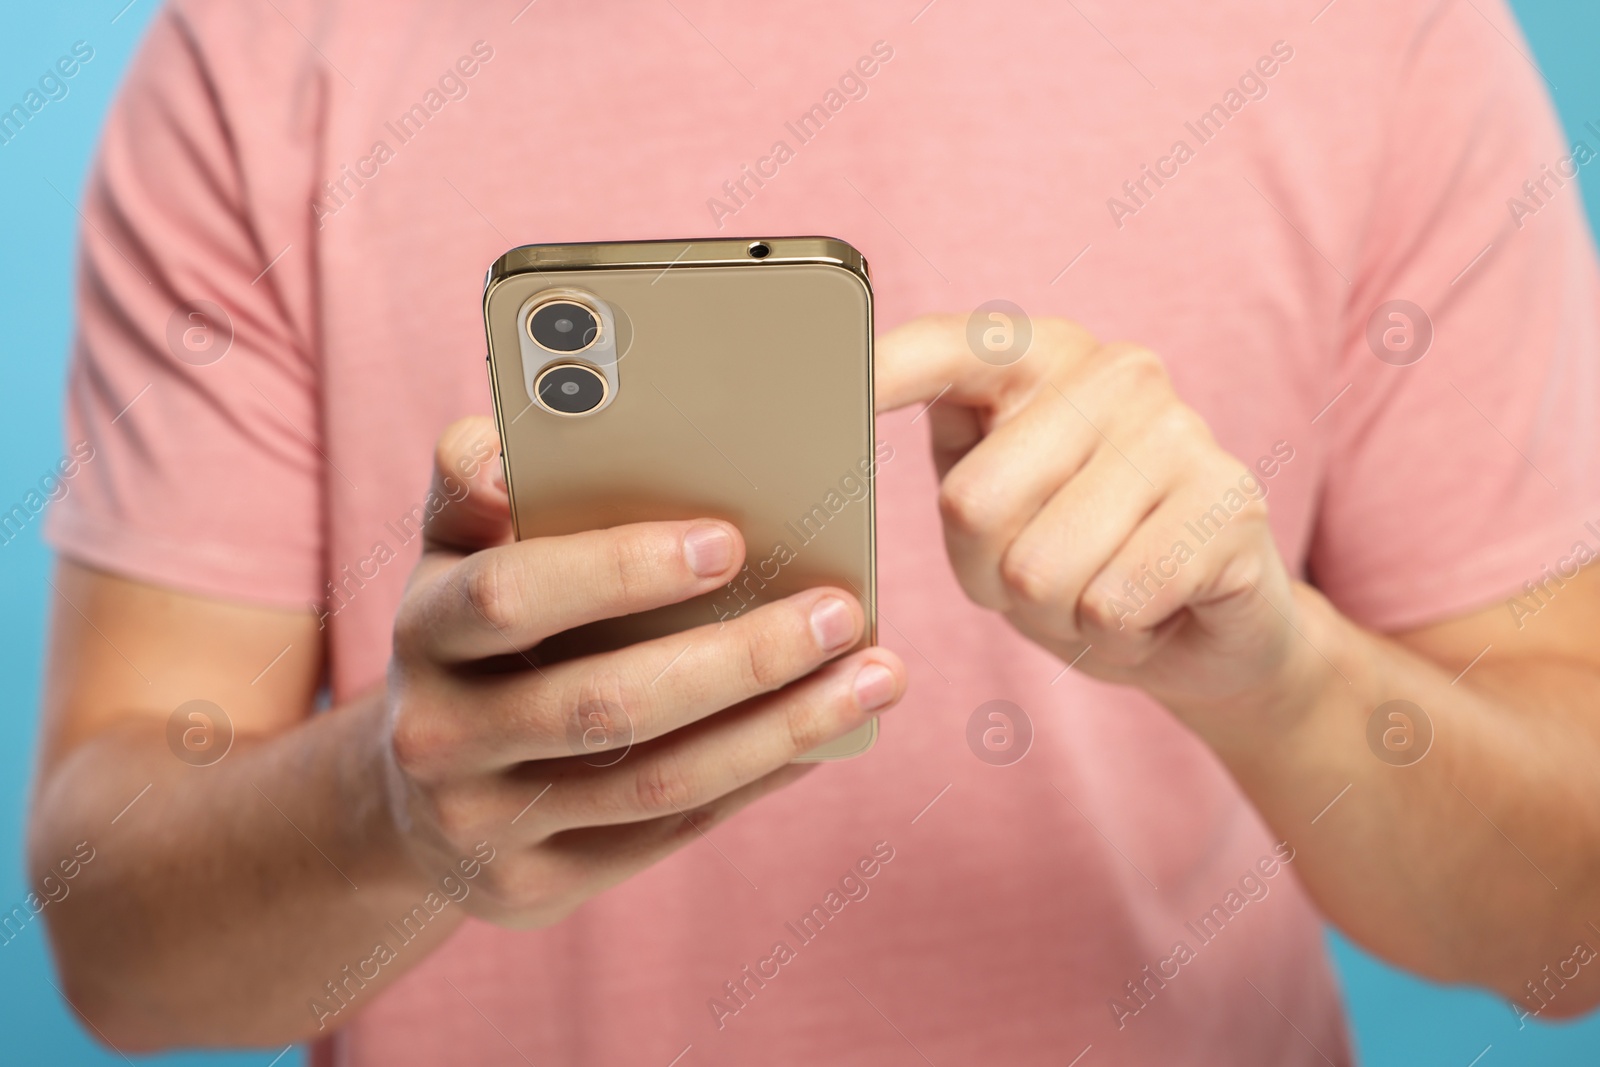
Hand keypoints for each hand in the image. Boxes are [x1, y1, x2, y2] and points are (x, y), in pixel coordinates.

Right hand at [378, 417, 905, 926]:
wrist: (416, 796)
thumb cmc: (470, 635)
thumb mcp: (454, 554)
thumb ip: (475, 485)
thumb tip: (506, 451)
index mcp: (423, 631)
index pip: (509, 595)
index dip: (618, 568)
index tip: (731, 541)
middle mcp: (439, 737)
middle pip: (605, 705)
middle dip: (739, 659)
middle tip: (840, 613)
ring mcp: (484, 826)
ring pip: (655, 782)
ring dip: (780, 730)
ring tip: (876, 678)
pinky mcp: (534, 886)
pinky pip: (668, 832)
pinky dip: (757, 779)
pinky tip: (827, 733)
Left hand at [877, 315, 1317, 741]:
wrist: (1212, 628)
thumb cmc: (1078, 557)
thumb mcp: (996, 501)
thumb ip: (948, 461)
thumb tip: (847, 438)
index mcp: (1044, 355)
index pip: (951, 347)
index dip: (882, 370)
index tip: (809, 382)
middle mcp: (1118, 373)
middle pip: (973, 503)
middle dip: (987, 574)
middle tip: (1039, 575)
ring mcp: (1182, 433)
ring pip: (1039, 570)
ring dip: (1052, 616)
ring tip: (1097, 590)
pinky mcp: (1230, 507)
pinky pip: (1108, 607)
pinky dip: (1111, 639)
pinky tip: (1150, 611)